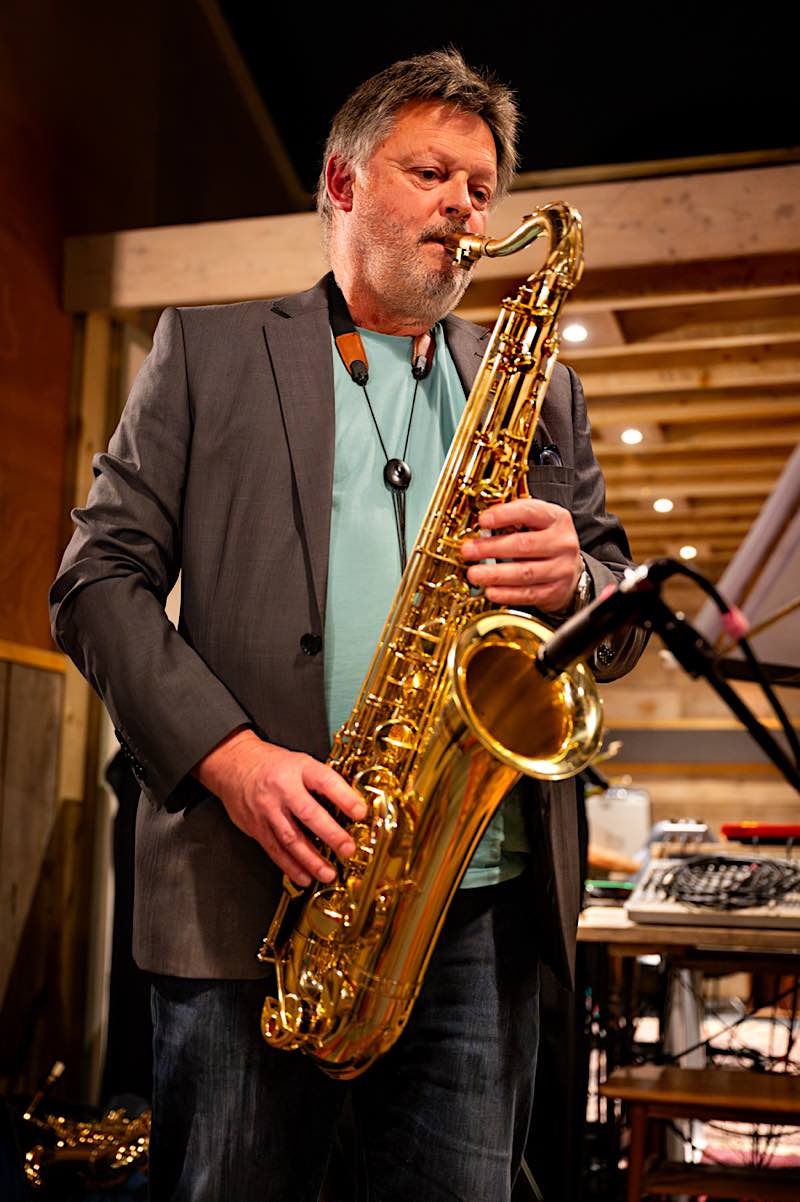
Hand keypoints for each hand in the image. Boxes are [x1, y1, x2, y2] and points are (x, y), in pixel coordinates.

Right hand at [192, 728, 367, 886]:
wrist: (233, 764)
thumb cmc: (272, 765)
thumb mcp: (300, 762)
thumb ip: (322, 781)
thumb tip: (352, 804)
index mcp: (298, 768)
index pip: (325, 781)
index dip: (344, 797)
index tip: (360, 812)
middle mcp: (282, 789)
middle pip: (308, 813)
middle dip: (331, 834)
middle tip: (347, 849)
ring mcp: (267, 809)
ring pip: (291, 838)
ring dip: (311, 860)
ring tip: (328, 873)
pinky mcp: (256, 826)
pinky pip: (275, 849)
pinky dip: (290, 866)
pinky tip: (304, 876)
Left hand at [461, 498, 582, 612]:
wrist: (570, 570)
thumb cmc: (545, 541)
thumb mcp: (536, 522)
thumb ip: (513, 520)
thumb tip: (481, 526)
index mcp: (556, 519)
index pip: (530, 512)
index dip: (505, 515)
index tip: (483, 520)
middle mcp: (562, 543)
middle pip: (524, 545)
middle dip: (491, 548)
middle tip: (468, 551)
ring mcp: (561, 569)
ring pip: (525, 573)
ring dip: (495, 574)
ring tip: (474, 574)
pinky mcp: (556, 591)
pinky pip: (528, 594)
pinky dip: (507, 594)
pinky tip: (490, 591)